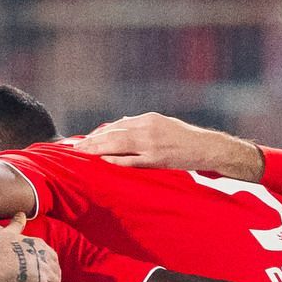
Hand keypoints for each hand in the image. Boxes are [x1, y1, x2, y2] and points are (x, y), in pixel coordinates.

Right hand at [0, 219, 59, 281]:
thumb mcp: (7, 232)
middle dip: (55, 276)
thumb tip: (21, 214)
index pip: (51, 254)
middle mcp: (44, 257)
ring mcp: (44, 271)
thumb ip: (16, 224)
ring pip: (56, 281)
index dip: (50, 263)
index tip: (46, 268)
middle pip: (56, 268)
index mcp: (38, 244)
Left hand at [77, 112, 257, 177]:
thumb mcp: (162, 125)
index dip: (99, 133)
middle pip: (113, 134)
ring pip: (118, 145)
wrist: (207, 148)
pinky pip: (131, 161)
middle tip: (74, 147)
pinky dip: (116, 161)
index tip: (84, 139)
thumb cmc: (184, 138)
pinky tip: (103, 162)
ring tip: (82, 154)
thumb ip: (141, 126)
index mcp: (148, 119)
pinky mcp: (157, 159)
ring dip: (98, 149)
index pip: (117, 126)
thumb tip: (120, 125)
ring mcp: (152, 144)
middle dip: (92, 141)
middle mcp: (148, 128)